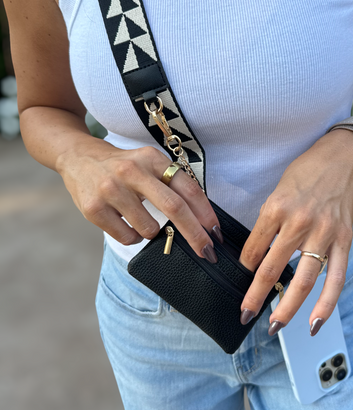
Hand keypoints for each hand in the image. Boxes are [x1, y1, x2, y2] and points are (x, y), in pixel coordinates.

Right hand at [57, 139, 220, 260]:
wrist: (79, 158)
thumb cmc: (123, 167)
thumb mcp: (149, 163)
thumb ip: (172, 184)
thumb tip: (202, 220)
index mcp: (153, 159)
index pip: (188, 188)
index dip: (206, 213)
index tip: (216, 233)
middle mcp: (133, 171)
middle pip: (175, 208)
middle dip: (195, 235)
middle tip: (207, 252)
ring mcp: (112, 189)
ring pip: (150, 229)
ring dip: (154, 233)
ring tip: (141, 219)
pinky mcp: (94, 208)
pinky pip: (127, 237)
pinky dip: (133, 237)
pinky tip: (124, 222)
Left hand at [238, 129, 352, 334]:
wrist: (342, 157)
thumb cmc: (307, 171)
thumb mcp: (277, 190)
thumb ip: (269, 222)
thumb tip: (258, 254)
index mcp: (276, 208)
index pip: (253, 248)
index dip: (245, 267)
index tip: (241, 278)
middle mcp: (299, 222)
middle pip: (272, 269)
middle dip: (255, 296)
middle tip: (245, 314)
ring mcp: (323, 233)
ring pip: (303, 280)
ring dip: (287, 308)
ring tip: (274, 326)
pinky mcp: (343, 239)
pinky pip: (335, 278)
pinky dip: (326, 303)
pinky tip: (315, 322)